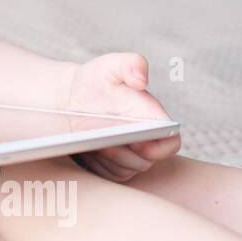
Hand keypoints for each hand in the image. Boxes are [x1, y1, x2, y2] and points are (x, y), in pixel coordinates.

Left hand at [61, 52, 180, 181]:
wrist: (70, 98)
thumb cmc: (95, 81)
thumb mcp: (110, 65)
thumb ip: (130, 64)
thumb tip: (141, 79)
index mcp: (153, 119)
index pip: (170, 143)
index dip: (157, 148)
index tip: (135, 140)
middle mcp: (145, 140)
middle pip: (146, 161)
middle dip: (124, 153)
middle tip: (103, 140)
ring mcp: (129, 156)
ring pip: (127, 170)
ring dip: (109, 159)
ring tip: (92, 143)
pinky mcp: (112, 167)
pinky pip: (110, 176)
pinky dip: (98, 166)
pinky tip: (85, 150)